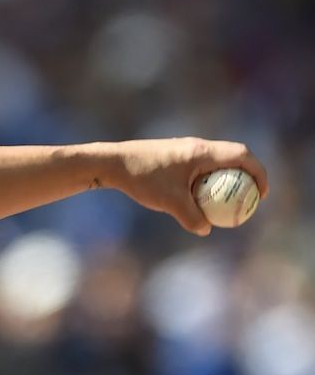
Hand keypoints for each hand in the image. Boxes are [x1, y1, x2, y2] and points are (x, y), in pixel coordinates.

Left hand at [108, 138, 269, 235]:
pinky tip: (200, 197)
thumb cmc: (142, 178)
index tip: (261, 194)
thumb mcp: (169, 202)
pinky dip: (209, 178)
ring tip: (228, 201)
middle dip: (248, 175)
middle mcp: (195, 146)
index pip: (242, 155)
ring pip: (216, 160)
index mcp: (201, 152)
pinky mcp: (175, 154)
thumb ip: (192, 217)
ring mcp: (184, 148)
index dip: (259, 172)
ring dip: (227, 177)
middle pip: (233, 155)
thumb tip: (206, 229)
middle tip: (250, 198)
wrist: (112, 162)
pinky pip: (202, 165)